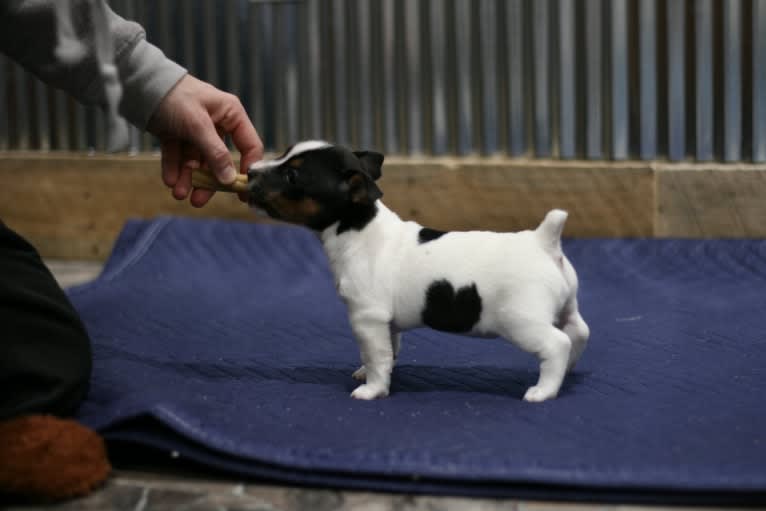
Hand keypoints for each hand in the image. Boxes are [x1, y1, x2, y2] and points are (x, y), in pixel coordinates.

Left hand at [147, 74, 263, 206]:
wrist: (138, 83)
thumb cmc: (174, 96)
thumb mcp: (197, 124)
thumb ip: (215, 153)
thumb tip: (230, 179)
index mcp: (231, 115)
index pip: (249, 146)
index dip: (248, 169)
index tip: (241, 193)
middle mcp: (217, 124)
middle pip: (219, 160)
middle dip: (208, 181)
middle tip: (198, 200)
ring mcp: (197, 131)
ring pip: (197, 162)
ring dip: (188, 179)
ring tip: (178, 193)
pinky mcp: (177, 135)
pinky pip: (179, 157)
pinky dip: (174, 169)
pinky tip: (169, 181)